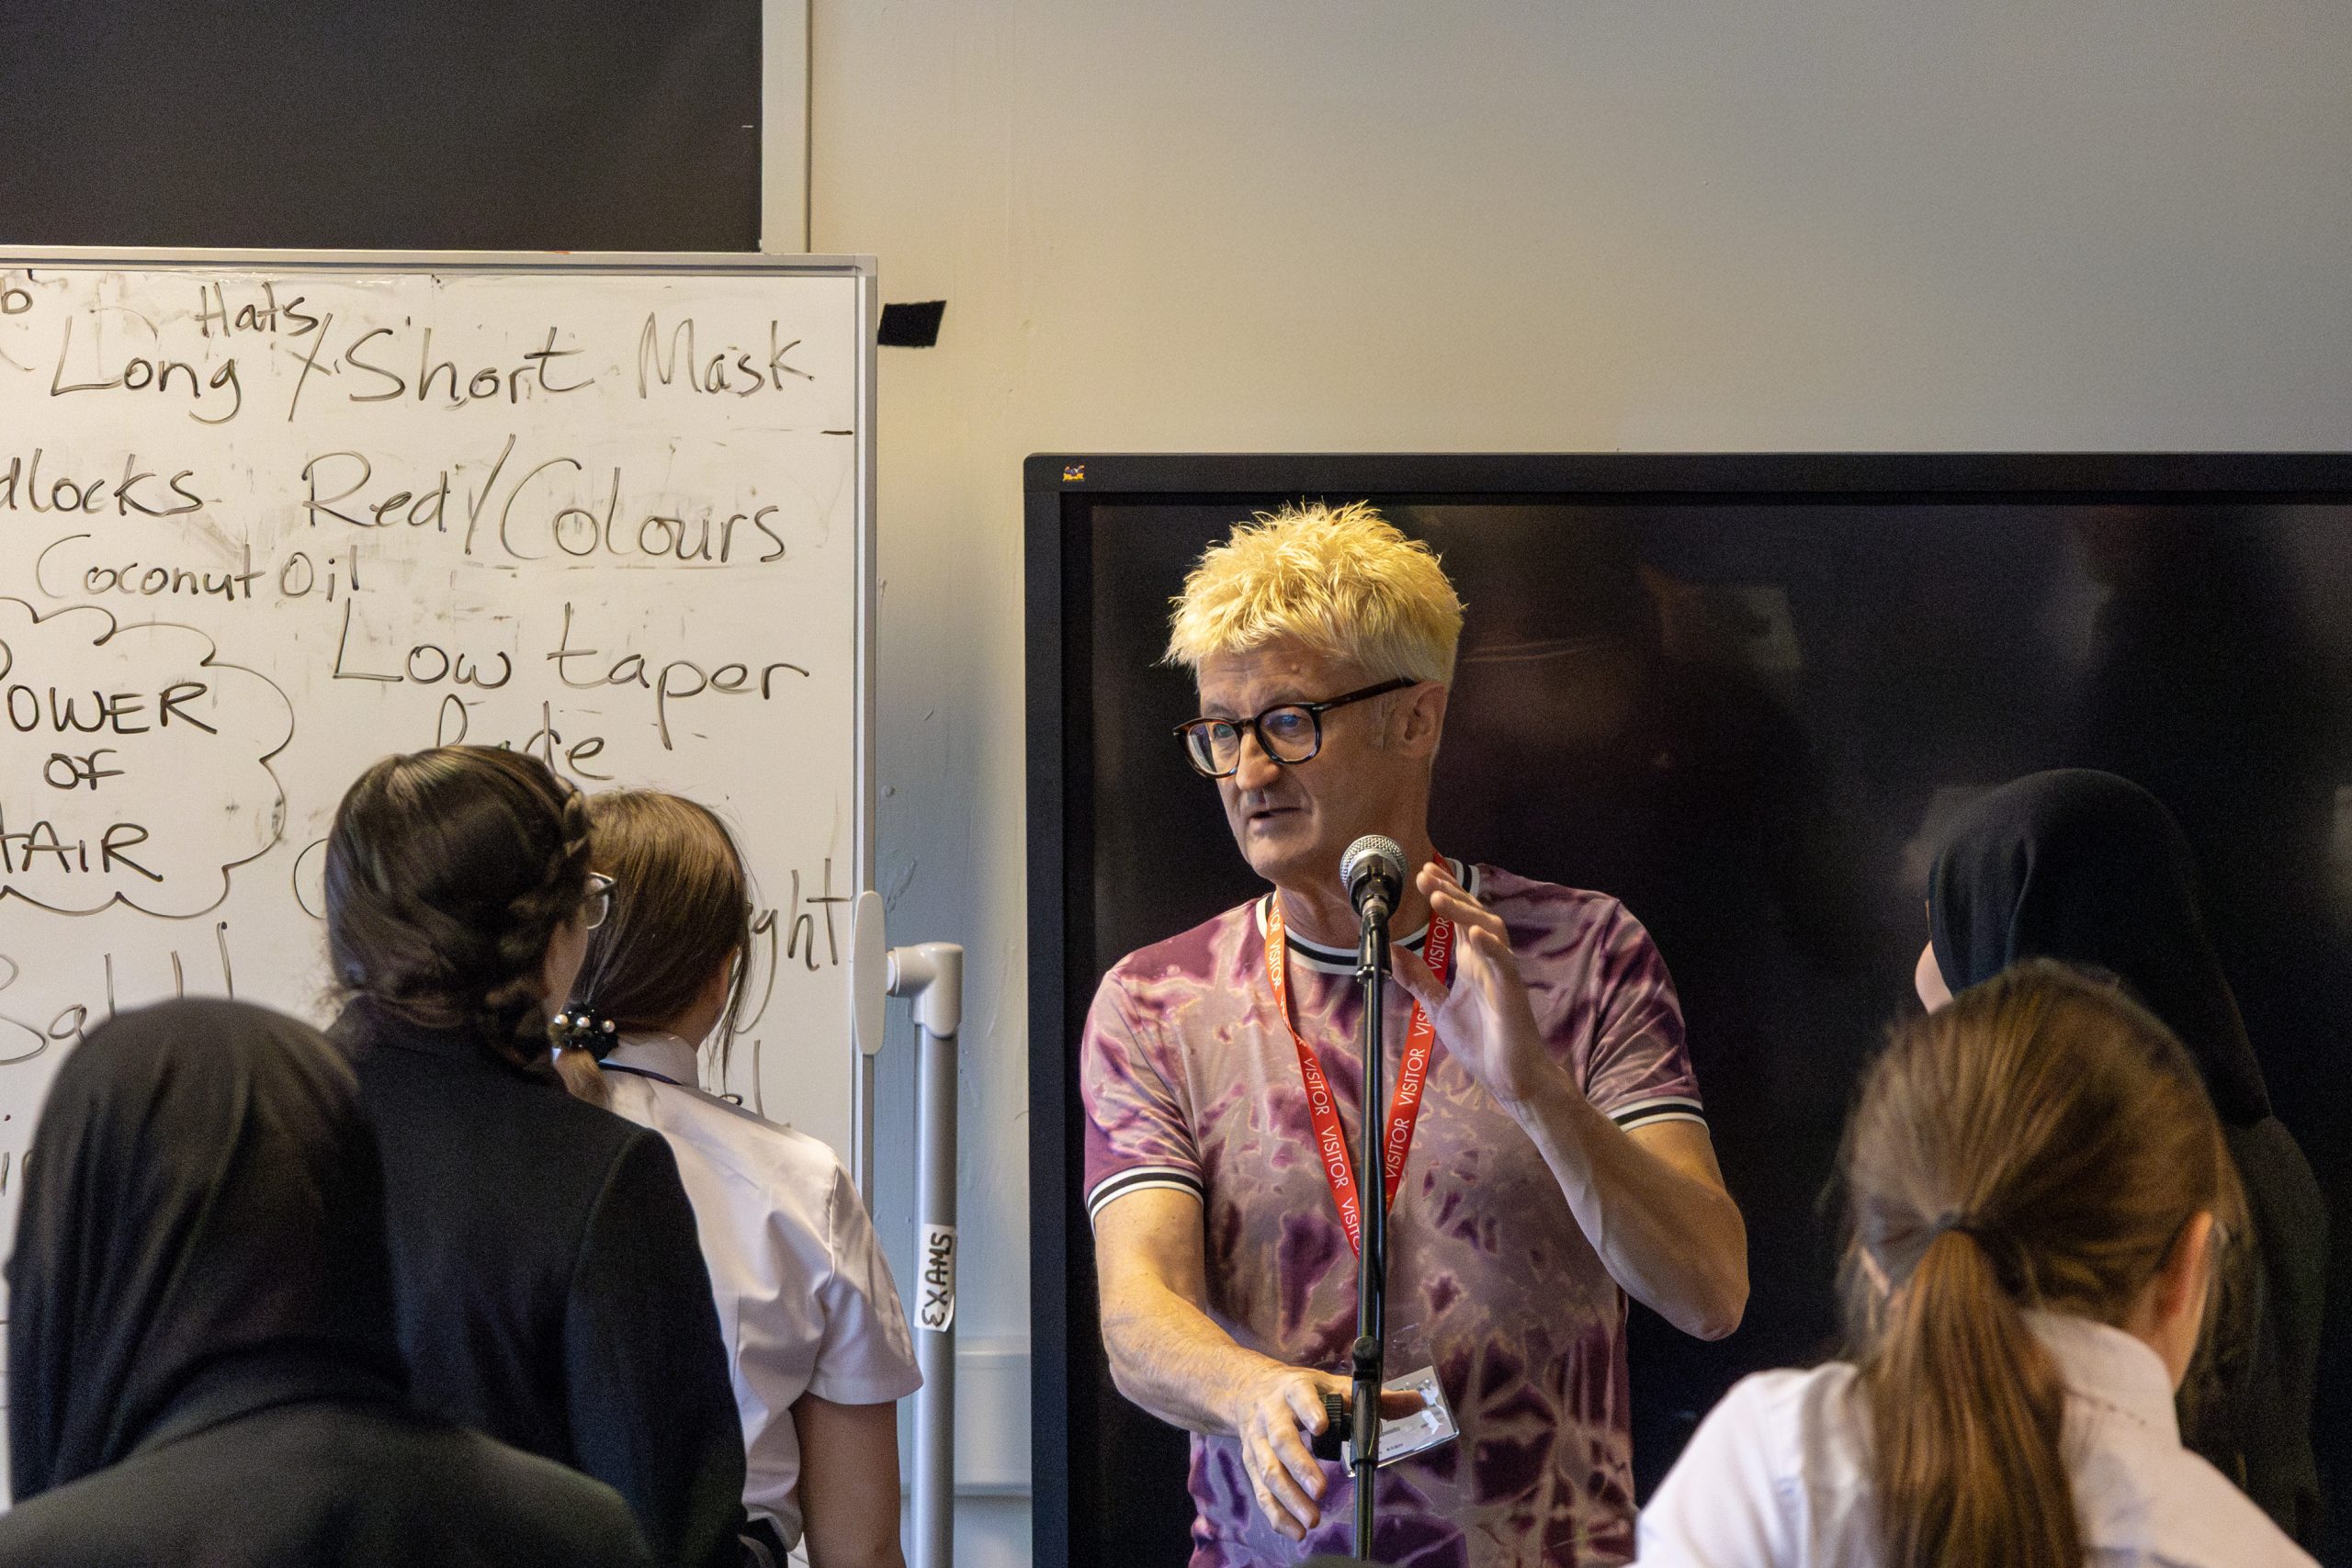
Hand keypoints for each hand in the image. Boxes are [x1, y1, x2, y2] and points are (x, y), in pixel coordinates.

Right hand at [1226, 1364, 1425, 1540]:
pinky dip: (1276, 1514)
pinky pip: (1261, 1491)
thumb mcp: (1332, 1385)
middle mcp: (1271, 1414)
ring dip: (1289, 1497)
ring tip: (1312, 1519)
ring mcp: (1257, 1440)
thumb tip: (1416, 1401)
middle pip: (1281, 1440)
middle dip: (1300, 1466)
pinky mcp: (1251, 1463)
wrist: (1247, 1389)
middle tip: (1320, 1490)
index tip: (1323, 1425)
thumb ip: (1372, 1398)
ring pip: (1269, 1470)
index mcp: (1293, 1389)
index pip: (1301, 1396)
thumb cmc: (1300, 1391)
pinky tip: (1296, 1531)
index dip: (1310, 1410)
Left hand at [1391, 861, 1556, 1109]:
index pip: (1458, 920)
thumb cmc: (1482, 1041)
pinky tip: (1476, 935)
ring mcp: (1501, 974)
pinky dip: (1491, 947)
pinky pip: (1504, 964)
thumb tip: (1391, 952)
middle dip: (1450, 893)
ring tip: (1438, 898)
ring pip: (1489, 929)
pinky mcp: (1512, 993)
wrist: (1509, 1077)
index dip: (1444, 895)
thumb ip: (1418, 979)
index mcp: (1471, 963)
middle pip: (1472, 915)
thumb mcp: (1438, 1007)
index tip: (1422, 875)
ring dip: (1464, 911)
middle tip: (1425, 875)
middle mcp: (1488, 961)